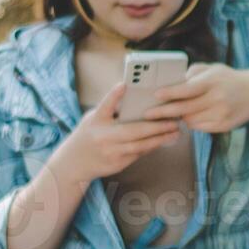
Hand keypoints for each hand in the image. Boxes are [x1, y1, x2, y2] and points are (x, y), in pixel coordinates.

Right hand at [54, 82, 183, 179]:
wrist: (74, 164)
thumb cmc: (89, 136)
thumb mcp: (93, 120)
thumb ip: (110, 111)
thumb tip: (135, 100)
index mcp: (96, 120)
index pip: (105, 105)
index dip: (114, 95)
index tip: (124, 85)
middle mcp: (102, 136)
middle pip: (133, 130)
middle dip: (156, 125)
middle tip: (173, 120)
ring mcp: (110, 151)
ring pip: (140, 145)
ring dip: (159, 138)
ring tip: (174, 132)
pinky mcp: (117, 163)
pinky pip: (138, 154)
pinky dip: (152, 146)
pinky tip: (163, 140)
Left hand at [144, 63, 248, 133]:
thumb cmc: (228, 79)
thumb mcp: (213, 69)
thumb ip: (193, 73)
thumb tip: (172, 82)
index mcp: (213, 82)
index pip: (187, 89)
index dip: (170, 93)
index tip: (155, 95)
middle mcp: (218, 99)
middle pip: (185, 108)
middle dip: (164, 111)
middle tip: (148, 113)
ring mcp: (221, 114)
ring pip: (190, 120)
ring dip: (179, 117)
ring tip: (169, 113)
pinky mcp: (223, 126)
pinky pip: (199, 127)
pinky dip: (191, 122)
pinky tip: (190, 116)